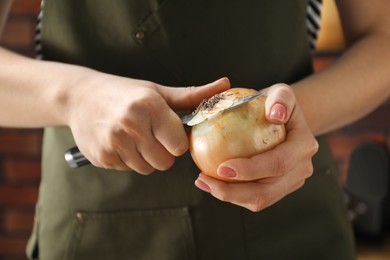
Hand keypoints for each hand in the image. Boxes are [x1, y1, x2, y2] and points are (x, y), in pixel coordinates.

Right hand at [66, 72, 229, 173]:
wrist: (80, 96)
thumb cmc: (124, 92)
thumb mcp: (156, 91)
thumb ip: (191, 95)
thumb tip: (225, 85)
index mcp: (149, 106)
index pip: (180, 145)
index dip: (178, 141)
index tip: (170, 132)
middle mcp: (131, 124)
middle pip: (165, 162)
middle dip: (163, 152)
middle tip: (151, 135)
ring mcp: (114, 143)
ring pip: (147, 169)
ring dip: (146, 157)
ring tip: (134, 137)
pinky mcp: (102, 157)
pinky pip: (129, 169)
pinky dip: (128, 160)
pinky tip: (120, 142)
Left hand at [194, 83, 318, 211]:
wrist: (282, 118)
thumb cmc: (277, 104)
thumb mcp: (281, 92)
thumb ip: (281, 98)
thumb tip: (275, 114)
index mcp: (303, 147)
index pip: (278, 163)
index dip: (251, 170)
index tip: (222, 167)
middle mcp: (300, 169)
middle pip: (267, 191)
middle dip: (234, 192)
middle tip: (205, 180)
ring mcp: (290, 182)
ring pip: (259, 200)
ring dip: (229, 197)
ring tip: (204, 183)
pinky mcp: (277, 189)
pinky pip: (253, 198)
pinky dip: (232, 194)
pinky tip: (211, 183)